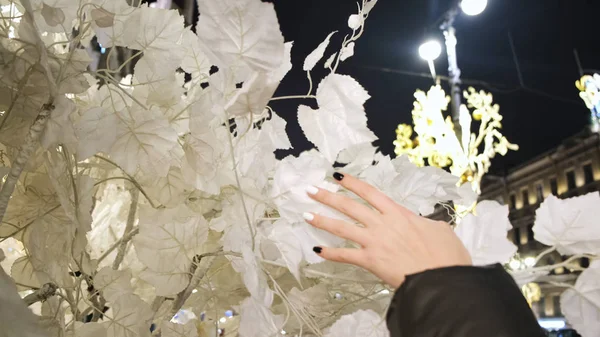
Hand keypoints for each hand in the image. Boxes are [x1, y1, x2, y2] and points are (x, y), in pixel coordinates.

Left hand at [304, 173, 471, 287]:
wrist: (440, 279)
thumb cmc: (446, 256)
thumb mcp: (441, 231)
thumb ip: (427, 223)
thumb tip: (425, 223)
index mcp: (398, 213)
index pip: (370, 193)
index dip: (352, 183)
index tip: (337, 176)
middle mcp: (382, 224)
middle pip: (349, 206)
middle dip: (328, 196)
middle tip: (311, 190)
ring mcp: (374, 241)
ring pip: (342, 227)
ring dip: (322, 220)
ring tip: (306, 214)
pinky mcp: (370, 261)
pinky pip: (345, 255)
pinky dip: (330, 253)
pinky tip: (317, 250)